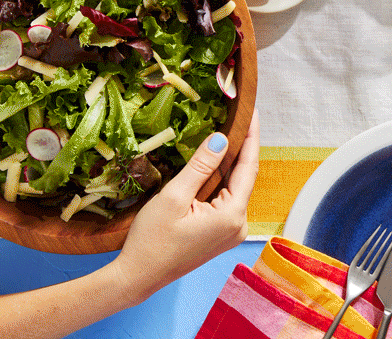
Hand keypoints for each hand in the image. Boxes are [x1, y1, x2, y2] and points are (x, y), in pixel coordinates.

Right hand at [110, 110, 259, 302]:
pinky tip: (218, 163)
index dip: (251, 138)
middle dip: (242, 148)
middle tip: (241, 117)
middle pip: (244, 178)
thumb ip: (201, 167)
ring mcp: (232, 232)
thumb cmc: (150, 240)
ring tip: (231, 132)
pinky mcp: (222, 235)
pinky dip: (223, 181)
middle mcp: (240, 225)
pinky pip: (227, 200)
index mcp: (232, 216)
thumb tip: (222, 139)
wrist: (137, 278)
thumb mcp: (174, 196)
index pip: (248, 167)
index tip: (254, 113)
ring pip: (236, 189)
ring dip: (231, 164)